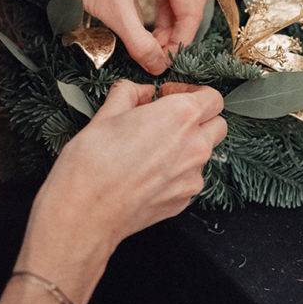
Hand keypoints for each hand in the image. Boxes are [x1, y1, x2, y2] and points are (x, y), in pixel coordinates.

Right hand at [17, 80, 225, 303]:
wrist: (84, 212)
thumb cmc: (92, 161)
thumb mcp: (106, 114)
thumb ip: (130, 93)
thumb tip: (141, 92)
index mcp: (180, 116)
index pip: (213, 98)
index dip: (192, 92)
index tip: (169, 95)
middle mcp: (195, 146)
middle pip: (218, 125)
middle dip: (199, 119)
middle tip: (169, 119)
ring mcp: (192, 177)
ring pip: (204, 154)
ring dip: (188, 146)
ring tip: (153, 149)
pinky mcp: (184, 201)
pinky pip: (190, 179)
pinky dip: (177, 172)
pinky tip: (149, 173)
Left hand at [30, 0, 208, 75]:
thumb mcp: (113, 11)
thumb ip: (140, 43)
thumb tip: (159, 67)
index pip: (191, 7)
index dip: (182, 39)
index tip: (168, 62)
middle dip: (176, 29)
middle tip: (160, 54)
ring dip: (162, 21)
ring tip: (148, 46)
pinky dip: (148, 10)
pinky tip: (135, 27)